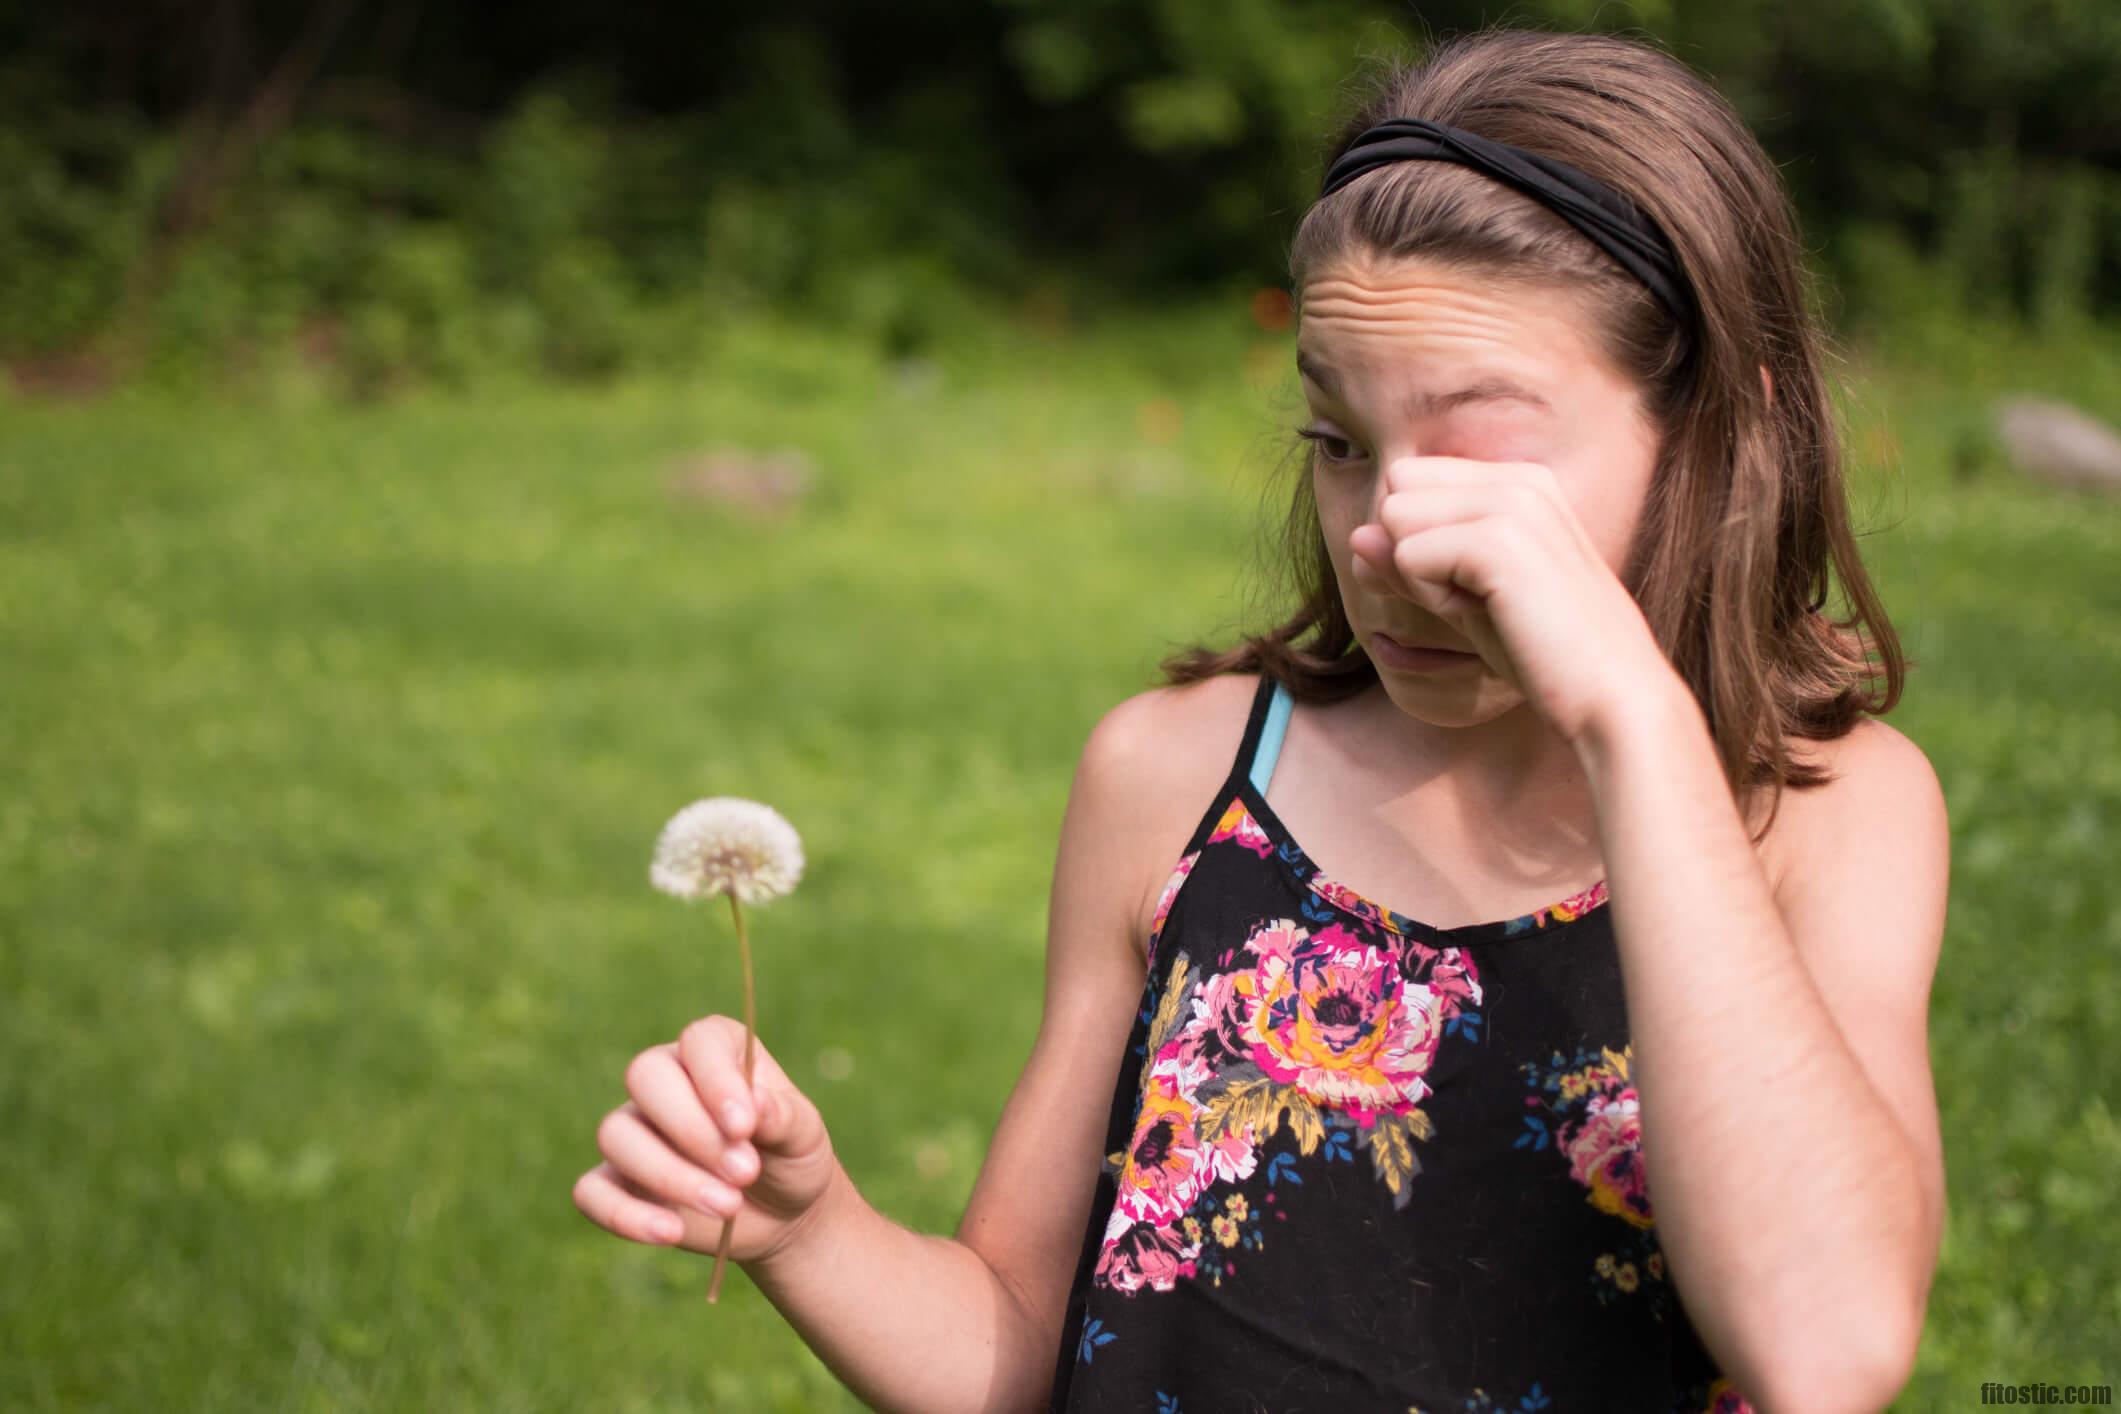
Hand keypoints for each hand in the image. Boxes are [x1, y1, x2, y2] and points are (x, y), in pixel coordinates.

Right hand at [574, 1016, 840, 1266]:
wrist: (782, 1215)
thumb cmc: (791, 1157)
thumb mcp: (804, 1136)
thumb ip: (783, 1117)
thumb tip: (754, 1107)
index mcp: (716, 1050)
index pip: (699, 1042)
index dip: (716, 1080)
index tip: (745, 1126)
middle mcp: (666, 1080)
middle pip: (645, 1077)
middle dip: (693, 1130)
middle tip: (745, 1173)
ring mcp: (635, 1130)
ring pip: (616, 1134)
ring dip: (670, 1175)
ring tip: (729, 1206)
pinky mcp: (616, 1182)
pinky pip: (591, 1191)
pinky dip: (624, 1214)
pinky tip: (671, 1231)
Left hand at [1347, 456, 1676, 746]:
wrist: (1611, 698)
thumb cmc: (1543, 654)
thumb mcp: (1463, 600)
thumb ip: (1410, 562)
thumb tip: (1355, 535)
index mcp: (1521, 481)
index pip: (1410, 483)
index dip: (1419, 543)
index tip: (1475, 588)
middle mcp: (1519, 478)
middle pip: (1396, 491)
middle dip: (1413, 553)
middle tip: (1475, 601)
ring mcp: (1512, 502)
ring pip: (1395, 518)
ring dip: (1422, 578)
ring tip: (1485, 609)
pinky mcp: (1499, 539)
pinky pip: (1407, 555)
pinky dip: (1431, 598)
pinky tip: (1486, 618)